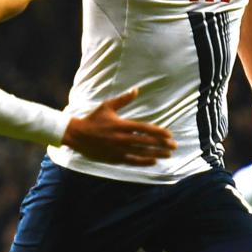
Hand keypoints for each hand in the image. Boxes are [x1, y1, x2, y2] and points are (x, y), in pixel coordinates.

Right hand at [61, 89, 176, 165]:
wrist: (77, 135)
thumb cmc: (93, 119)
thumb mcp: (106, 106)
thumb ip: (123, 99)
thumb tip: (136, 90)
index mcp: (121, 125)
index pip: (145, 129)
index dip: (159, 132)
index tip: (169, 135)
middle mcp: (122, 138)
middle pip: (146, 142)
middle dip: (162, 144)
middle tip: (174, 146)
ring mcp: (118, 149)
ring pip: (142, 152)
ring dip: (157, 154)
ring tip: (168, 155)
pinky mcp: (114, 158)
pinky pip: (132, 161)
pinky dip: (144, 161)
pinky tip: (153, 161)